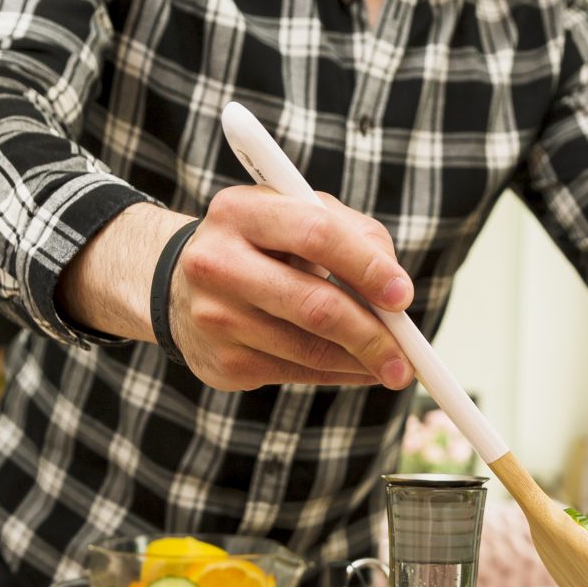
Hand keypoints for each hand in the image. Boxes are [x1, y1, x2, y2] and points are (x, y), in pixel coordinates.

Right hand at [166, 188, 419, 391]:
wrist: (178, 287)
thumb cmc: (260, 245)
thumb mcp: (297, 215)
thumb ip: (352, 233)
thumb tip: (397, 288)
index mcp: (240, 211)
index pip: (316, 234)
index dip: (367, 267)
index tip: (404, 296)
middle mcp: (218, 263)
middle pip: (314, 305)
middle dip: (372, 335)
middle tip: (408, 357)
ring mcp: (215, 318)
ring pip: (309, 349)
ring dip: (361, 362)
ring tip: (391, 365)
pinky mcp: (221, 362)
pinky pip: (296, 374)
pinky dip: (338, 375)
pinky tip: (357, 369)